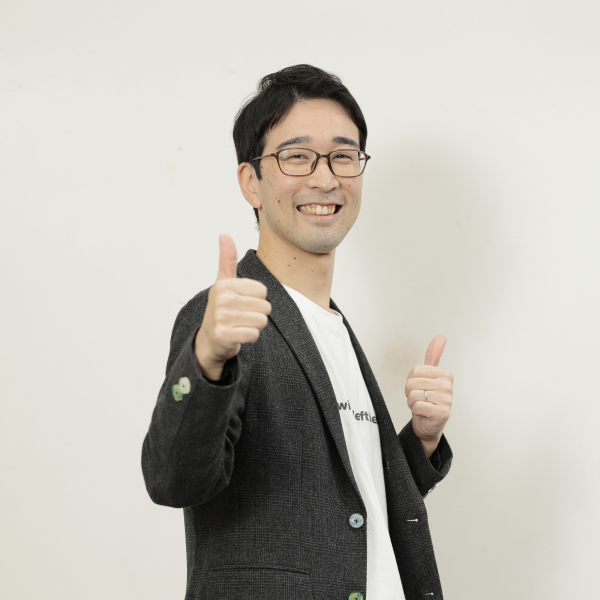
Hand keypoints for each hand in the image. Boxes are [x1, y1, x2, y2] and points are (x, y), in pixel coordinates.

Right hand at [194, 235, 271, 379]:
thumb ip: (227, 260)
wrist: (210, 339)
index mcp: (224, 285)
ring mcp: (221, 318)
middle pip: (265, 306)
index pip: (262, 290)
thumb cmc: (221, 309)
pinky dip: (250, 337)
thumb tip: (224, 235)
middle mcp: (222, 299)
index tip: (242, 303)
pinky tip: (238, 335)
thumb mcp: (223, 283)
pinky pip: (254, 334)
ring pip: (261, 321)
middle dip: (258, 314)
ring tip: (240, 325)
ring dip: (255, 326)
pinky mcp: (224, 335)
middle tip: (242, 316)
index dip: (257, 299)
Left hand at [405, 335, 452, 456]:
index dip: (411, 381)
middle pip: (412, 382)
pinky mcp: (442, 412)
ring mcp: (446, 399)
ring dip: (412, 402)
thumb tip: (441, 337)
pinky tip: (424, 413)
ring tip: (422, 405)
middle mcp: (448, 385)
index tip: (420, 388)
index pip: (415, 370)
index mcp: (445, 374)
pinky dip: (416, 411)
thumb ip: (433, 356)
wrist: (429, 424)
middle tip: (420, 399)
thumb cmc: (427, 400)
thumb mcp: (429, 376)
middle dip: (410, 393)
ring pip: (413, 394)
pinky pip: (417, 405)